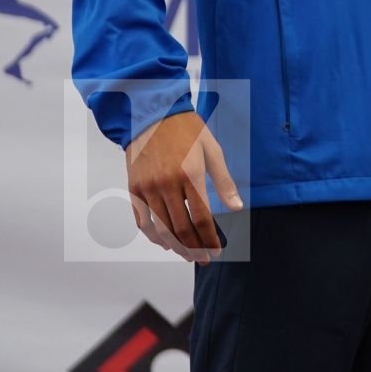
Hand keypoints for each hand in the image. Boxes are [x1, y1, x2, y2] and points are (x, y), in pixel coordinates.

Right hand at [125, 111, 242, 263]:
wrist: (153, 113)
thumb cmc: (187, 130)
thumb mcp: (213, 150)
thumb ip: (224, 182)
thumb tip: (236, 208)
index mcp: (190, 176)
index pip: (202, 218)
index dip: (210, 239)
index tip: (217, 250)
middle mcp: (167, 185)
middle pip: (181, 229)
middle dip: (195, 248)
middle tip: (204, 259)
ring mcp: (147, 188)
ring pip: (161, 228)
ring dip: (175, 246)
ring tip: (188, 255)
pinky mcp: (134, 188)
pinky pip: (142, 220)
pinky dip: (152, 236)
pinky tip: (164, 243)